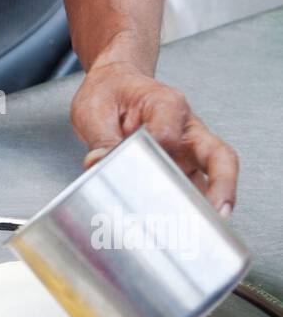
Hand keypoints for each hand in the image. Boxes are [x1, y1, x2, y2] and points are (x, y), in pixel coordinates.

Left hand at [69, 61, 238, 215]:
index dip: (155, 152)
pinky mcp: (181, 167)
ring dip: (208, 205)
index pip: (169, 134)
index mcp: (165, 104)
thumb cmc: (110, 91)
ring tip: (199, 232)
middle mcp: (185, 128)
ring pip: (211, 178)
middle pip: (218, 157)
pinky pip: (192, 189)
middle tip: (216, 212)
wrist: (114, 85)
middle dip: (221, 187)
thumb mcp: (95, 109)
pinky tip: (181, 230)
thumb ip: (101, 138)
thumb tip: (99, 164)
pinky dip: (191, 210)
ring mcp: (187, 150)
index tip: (134, 164)